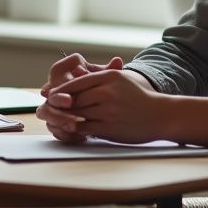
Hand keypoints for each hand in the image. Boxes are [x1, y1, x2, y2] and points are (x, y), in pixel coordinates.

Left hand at [41, 65, 165, 143]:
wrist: (161, 115)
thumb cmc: (139, 97)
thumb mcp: (120, 80)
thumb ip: (99, 79)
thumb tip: (74, 78)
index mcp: (108, 78)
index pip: (76, 82)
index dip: (61, 90)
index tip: (50, 95)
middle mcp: (107, 92)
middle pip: (73, 99)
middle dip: (59, 105)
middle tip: (47, 109)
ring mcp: (108, 111)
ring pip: (76, 114)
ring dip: (64, 118)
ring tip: (55, 119)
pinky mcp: (109, 128)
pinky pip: (84, 129)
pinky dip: (75, 129)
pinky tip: (70, 129)